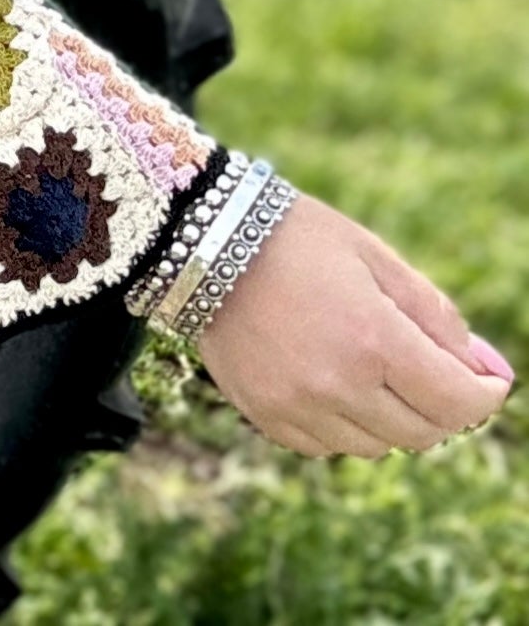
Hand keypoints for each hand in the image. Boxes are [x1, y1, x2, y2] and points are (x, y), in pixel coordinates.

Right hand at [195, 192, 513, 457]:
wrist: (195, 236)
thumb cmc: (291, 235)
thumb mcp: (372, 255)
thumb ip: (435, 314)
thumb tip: (485, 368)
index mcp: (373, 339)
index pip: (458, 402)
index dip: (484, 393)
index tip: (486, 380)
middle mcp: (337, 383)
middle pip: (423, 432)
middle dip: (439, 406)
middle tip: (427, 371)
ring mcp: (296, 404)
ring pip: (377, 446)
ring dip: (389, 418)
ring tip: (369, 371)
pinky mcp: (264, 414)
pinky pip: (325, 446)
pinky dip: (341, 424)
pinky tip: (329, 382)